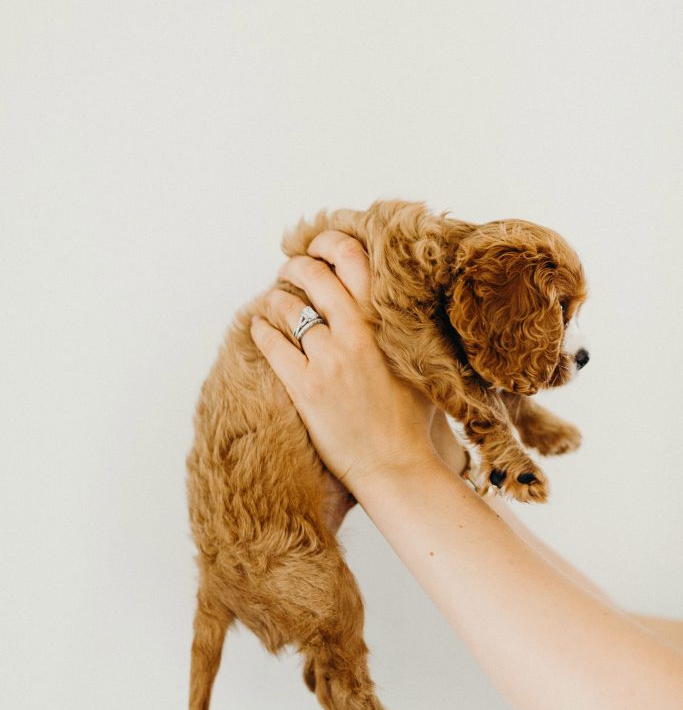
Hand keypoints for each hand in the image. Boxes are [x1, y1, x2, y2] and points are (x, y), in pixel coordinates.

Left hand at [250, 232, 456, 495]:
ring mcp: (328, 361)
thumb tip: (398, 302)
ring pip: (289, 309)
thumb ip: (406, 329)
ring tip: (273, 301)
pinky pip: (272, 344)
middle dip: (296, 266)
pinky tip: (260, 327)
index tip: (320, 246)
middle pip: (316, 276)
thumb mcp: (419, 364)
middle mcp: (357, 335)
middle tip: (290, 270)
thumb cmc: (411, 421)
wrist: (394, 465)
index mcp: (386, 324)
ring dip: (276, 299)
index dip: (332, 243)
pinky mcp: (305, 387)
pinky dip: (261, 330)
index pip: (356, 261)